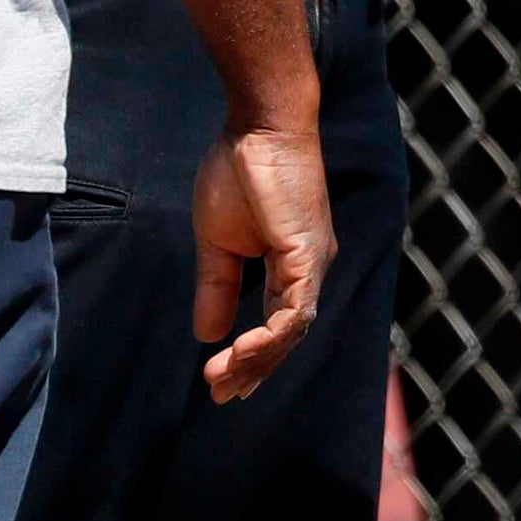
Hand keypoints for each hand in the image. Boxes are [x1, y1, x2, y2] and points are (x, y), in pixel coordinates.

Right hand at [188, 122, 336, 402]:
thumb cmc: (239, 172)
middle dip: (253, 369)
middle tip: (219, 393)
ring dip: (257, 360)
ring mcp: (312, 263)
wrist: (257, 127)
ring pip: (293, 332)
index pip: (278, 326)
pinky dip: (270, 337)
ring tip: (221, 377)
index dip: (252, 357)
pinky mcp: (307, 254)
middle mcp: (309, 269)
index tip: (219, 381)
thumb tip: (208, 334)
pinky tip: (240, 350)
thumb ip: (217, 287)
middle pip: (287, 337)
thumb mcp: (219, 242)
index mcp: (291, 265)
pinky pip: (295, 311)